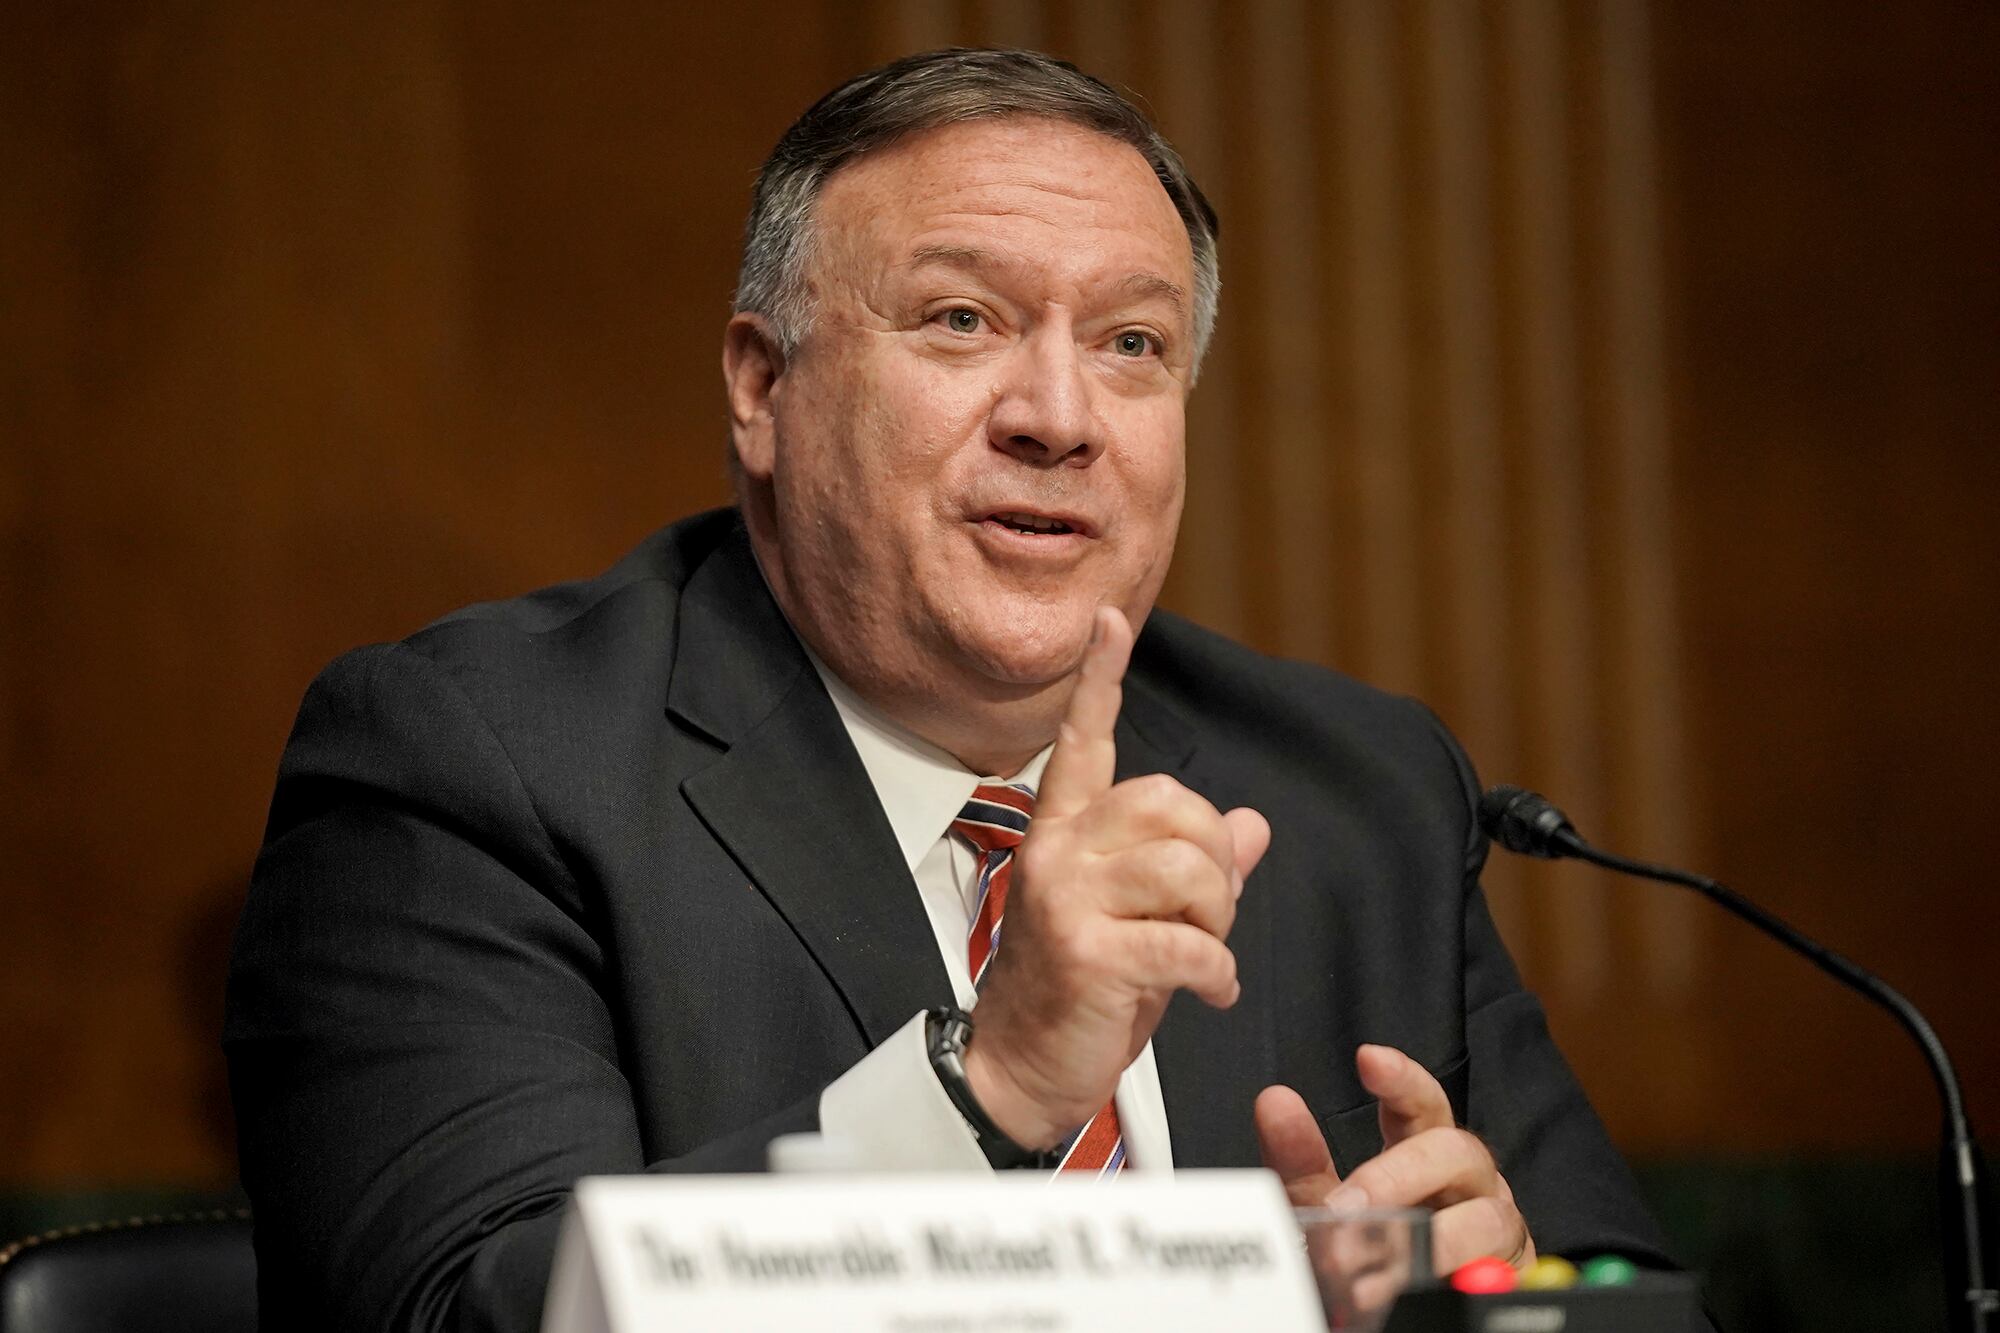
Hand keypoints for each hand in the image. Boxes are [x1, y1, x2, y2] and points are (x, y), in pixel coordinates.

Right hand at [965, 606, 1271, 1149]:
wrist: (1022, 1069)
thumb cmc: (1081, 990)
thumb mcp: (1141, 918)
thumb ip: (1192, 868)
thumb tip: (1253, 825)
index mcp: (1065, 832)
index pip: (1085, 740)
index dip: (1101, 680)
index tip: (1108, 621)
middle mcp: (1060, 852)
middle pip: (1172, 804)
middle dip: (1215, 860)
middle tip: (1210, 912)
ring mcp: (1067, 900)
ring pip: (1189, 867)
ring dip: (1220, 918)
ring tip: (1206, 954)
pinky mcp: (1087, 953)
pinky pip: (1189, 941)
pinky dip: (1217, 972)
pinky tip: (1210, 992)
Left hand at [1256, 1046, 1534, 1311]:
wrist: (1410, 1310)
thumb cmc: (1381, 1250)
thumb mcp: (1333, 1208)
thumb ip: (1303, 1163)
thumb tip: (1274, 1103)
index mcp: (1426, 1155)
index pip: (1422, 1103)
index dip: (1402, 1079)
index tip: (1369, 1059)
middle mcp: (1469, 1181)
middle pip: (1454, 1149)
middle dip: (1399, 1173)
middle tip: (1348, 1206)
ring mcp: (1497, 1228)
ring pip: (1484, 1216)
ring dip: (1427, 1242)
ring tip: (1373, 1271)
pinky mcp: (1512, 1277)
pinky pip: (1494, 1274)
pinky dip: (1454, 1282)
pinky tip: (1415, 1295)